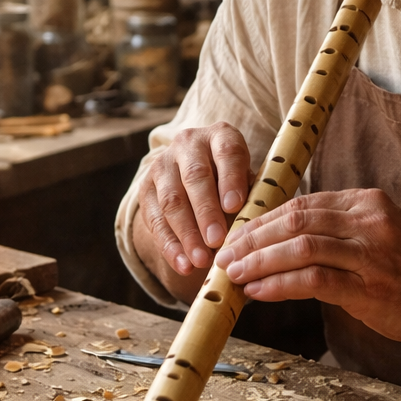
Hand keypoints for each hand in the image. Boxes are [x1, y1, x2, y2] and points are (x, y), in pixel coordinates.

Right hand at [136, 122, 254, 276]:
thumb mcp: (249, 179)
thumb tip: (255, 228)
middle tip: (217, 240)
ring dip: (186, 234)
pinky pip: (154, 220)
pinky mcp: (145, 188)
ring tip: (201, 260)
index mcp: (220, 135)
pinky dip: (169, 246)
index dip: (230, 179)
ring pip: (171, 200)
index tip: (235, 206)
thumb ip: (252, 196)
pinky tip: (183, 265)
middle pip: (195, 177)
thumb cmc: (234, 182)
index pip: (227, 152)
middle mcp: (188, 144)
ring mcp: (162, 165)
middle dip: (206, 212)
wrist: (196, 174)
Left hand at [217, 188, 400, 343]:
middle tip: (224, 257)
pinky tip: (258, 291)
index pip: (300, 204)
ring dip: (259, 261)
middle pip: (295, 219)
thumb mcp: (377, 236)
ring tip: (233, 275)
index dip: (261, 221)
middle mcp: (367, 220)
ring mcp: (371, 253)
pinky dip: (280, 284)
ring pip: (300, 246)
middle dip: (252, 239)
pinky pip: (314, 279)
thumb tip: (280, 240)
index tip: (235, 238)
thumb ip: (336, 232)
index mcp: (364, 203)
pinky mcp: (371, 287)